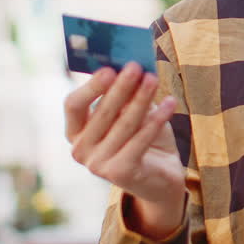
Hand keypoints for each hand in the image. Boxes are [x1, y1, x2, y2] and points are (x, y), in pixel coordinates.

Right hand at [65, 63, 183, 235]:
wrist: (160, 178)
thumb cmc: (143, 139)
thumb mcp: (134, 112)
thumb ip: (128, 94)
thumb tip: (131, 65)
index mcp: (76, 131)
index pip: (73, 105)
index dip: (91, 86)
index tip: (110, 69)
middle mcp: (80, 149)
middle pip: (101, 112)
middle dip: (121, 87)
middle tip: (137, 67)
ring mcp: (97, 165)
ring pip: (124, 124)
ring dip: (142, 99)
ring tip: (155, 79)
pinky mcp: (118, 174)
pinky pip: (140, 140)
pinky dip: (156, 119)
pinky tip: (171, 103)